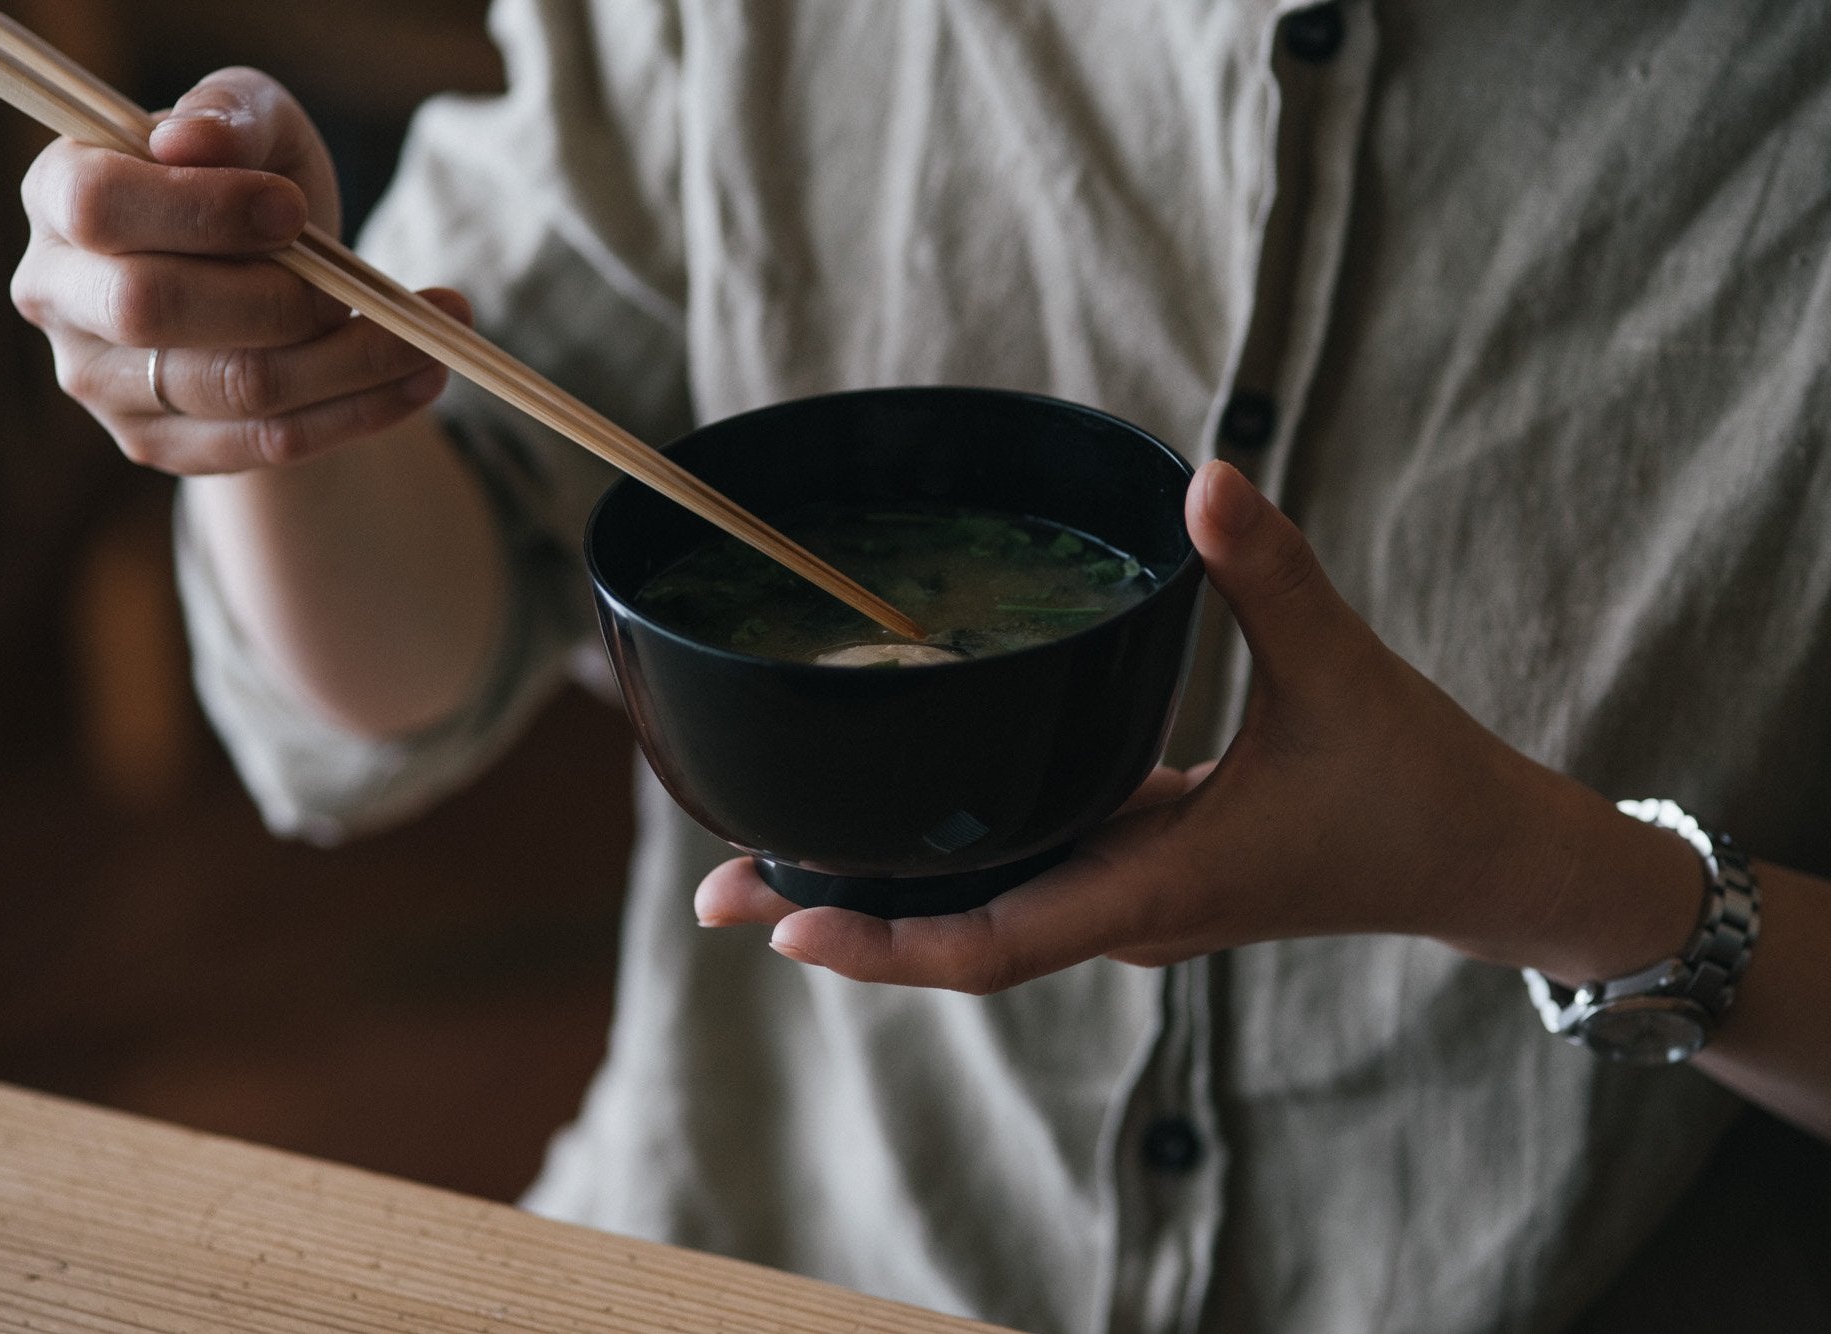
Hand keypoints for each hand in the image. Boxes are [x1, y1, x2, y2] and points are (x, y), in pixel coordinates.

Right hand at [11, 67, 466, 473]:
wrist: (269, 277)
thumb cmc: (255, 181)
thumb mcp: (257, 124)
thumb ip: (230, 114)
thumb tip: (190, 142)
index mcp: (59, 194)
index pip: (101, 206)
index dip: (202, 210)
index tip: (294, 210)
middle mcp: (56, 294)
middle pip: (153, 310)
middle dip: (279, 297)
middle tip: (357, 283)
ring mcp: (99, 382)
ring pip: (232, 386)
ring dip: (351, 361)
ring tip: (433, 333)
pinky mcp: (158, 445)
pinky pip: (270, 443)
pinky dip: (360, 411)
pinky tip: (420, 378)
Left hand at [695, 459, 1595, 992]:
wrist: (1478, 860)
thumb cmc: (1417, 787)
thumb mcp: (1342, 673)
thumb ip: (1270, 576)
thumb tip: (1206, 481)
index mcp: (1155, 889)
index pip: (994, 944)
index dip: (885, 943)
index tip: (785, 926)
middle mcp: (1122, 910)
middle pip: (955, 936)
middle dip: (839, 918)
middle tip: (717, 888)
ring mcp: (1125, 896)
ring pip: (979, 913)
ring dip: (878, 894)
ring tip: (764, 861)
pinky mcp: (1137, 866)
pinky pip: (1019, 876)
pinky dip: (942, 862)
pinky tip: (884, 822)